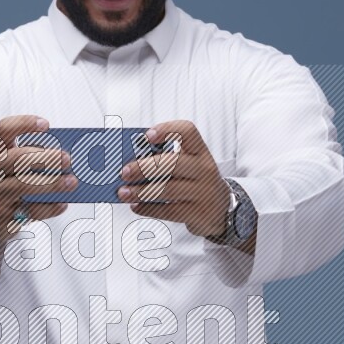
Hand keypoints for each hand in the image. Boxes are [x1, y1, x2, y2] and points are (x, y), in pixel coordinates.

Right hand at [0, 115, 76, 270]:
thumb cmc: (4, 188)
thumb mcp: (8, 171)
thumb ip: (31, 162)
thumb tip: (66, 161)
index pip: (3, 129)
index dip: (24, 124)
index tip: (47, 125)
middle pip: (16, 158)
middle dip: (44, 157)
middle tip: (68, 158)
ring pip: (24, 185)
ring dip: (52, 183)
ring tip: (73, 182)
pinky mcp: (3, 216)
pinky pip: (30, 211)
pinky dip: (50, 207)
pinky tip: (63, 204)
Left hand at [117, 120, 229, 238]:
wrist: (220, 209)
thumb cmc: (195, 181)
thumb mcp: (187, 165)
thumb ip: (164, 159)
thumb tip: (129, 160)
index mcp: (200, 152)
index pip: (188, 132)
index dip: (167, 130)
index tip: (146, 136)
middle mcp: (204, 169)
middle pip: (173, 163)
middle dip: (144, 167)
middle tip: (124, 172)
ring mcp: (202, 192)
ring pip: (168, 189)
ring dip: (141, 190)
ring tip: (123, 192)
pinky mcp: (197, 213)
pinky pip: (168, 211)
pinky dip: (148, 208)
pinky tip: (136, 206)